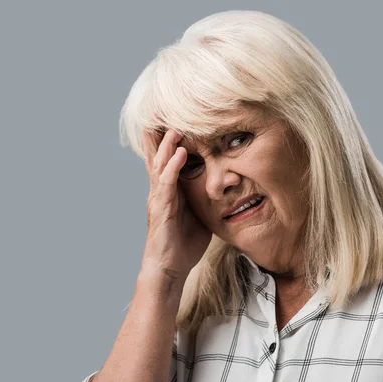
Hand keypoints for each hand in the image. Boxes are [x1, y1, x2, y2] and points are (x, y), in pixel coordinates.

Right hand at [139, 127, 211, 283]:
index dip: (171, 140)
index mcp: (169, 190)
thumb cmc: (183, 244)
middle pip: (158, 156)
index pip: (169, 159)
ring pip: (161, 164)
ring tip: (176, 125)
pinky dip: (173, 166)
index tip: (178, 120)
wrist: (169, 268)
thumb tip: (224, 189)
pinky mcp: (161, 208)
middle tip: (164, 112)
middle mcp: (161, 190)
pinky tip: (181, 153)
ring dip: (168, 144)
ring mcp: (159, 198)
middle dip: (161, 135)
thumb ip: (204, 199)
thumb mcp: (199, 216)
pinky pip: (166, 183)